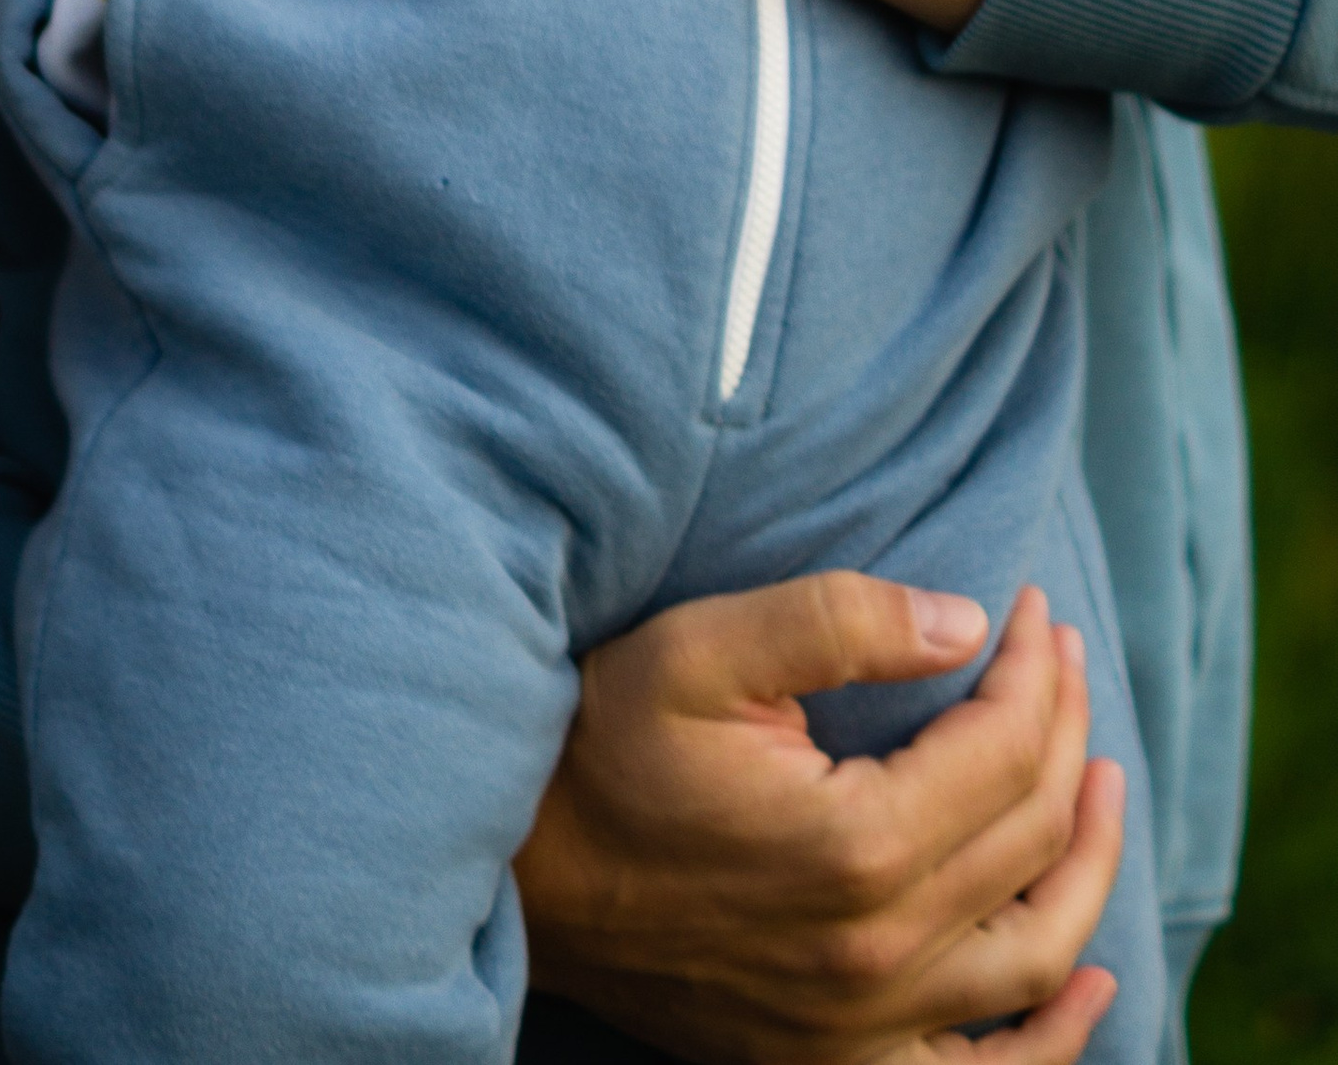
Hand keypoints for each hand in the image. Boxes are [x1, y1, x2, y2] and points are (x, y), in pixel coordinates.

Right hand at [513, 576, 1124, 1064]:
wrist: (521, 871)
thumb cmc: (601, 744)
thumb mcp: (698, 650)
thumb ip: (835, 620)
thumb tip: (962, 621)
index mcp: (856, 846)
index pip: (1004, 750)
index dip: (1034, 669)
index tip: (1030, 606)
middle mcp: (880, 952)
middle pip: (1029, 835)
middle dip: (1063, 730)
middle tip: (1059, 657)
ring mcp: (863, 1024)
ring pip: (1037, 953)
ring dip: (1088, 863)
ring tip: (1102, 780)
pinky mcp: (837, 1062)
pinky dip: (1055, 1035)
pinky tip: (1091, 981)